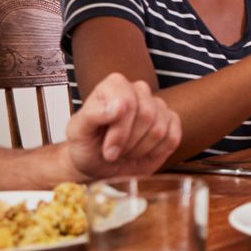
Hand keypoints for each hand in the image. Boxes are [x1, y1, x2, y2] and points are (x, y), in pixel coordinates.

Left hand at [64, 73, 181, 178]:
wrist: (99, 166)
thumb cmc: (87, 146)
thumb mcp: (78, 133)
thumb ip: (92, 114)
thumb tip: (119, 104)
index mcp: (114, 85)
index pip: (127, 102)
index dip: (119, 131)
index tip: (107, 150)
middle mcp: (139, 90)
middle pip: (147, 115)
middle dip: (130, 142)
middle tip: (115, 153)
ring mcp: (158, 105)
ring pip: (159, 129)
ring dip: (140, 150)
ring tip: (126, 152)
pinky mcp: (172, 122)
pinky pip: (173, 138)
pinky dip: (156, 153)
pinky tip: (142, 153)